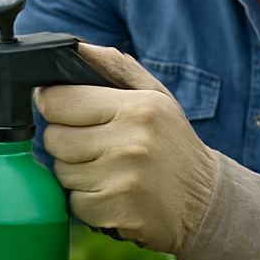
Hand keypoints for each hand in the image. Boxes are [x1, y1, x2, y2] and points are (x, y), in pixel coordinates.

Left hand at [38, 44, 259, 259]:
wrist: (206, 203)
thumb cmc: (173, 144)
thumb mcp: (156, 97)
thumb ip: (117, 68)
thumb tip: (78, 47)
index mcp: (137, 107)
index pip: (60, 100)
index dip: (53, 104)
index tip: (61, 109)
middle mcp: (129, 142)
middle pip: (54, 139)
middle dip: (66, 142)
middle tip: (93, 145)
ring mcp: (123, 180)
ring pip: (61, 173)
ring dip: (76, 174)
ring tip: (106, 171)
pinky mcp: (117, 212)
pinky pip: (74, 204)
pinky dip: (86, 202)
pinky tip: (111, 195)